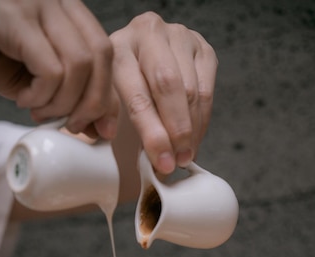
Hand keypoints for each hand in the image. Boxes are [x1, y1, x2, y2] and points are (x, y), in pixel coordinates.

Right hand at [0, 0, 118, 137]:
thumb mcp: (26, 75)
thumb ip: (61, 95)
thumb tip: (94, 127)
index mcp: (66, 12)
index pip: (106, 53)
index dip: (109, 96)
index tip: (102, 130)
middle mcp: (57, 1)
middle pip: (102, 57)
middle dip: (94, 104)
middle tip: (71, 126)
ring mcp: (37, 4)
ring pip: (80, 66)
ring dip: (62, 103)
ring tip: (37, 110)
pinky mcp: (14, 17)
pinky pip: (50, 69)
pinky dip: (42, 96)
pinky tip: (22, 98)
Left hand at [110, 12, 217, 173]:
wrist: (135, 62)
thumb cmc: (117, 92)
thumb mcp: (107, 108)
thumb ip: (119, 131)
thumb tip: (150, 165)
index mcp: (116, 49)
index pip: (138, 95)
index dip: (152, 134)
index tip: (162, 163)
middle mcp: (147, 33)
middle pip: (169, 86)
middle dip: (177, 131)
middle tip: (179, 161)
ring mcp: (178, 35)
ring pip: (191, 90)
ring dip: (192, 130)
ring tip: (186, 156)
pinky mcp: (201, 46)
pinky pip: (207, 90)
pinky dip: (202, 120)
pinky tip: (194, 139)